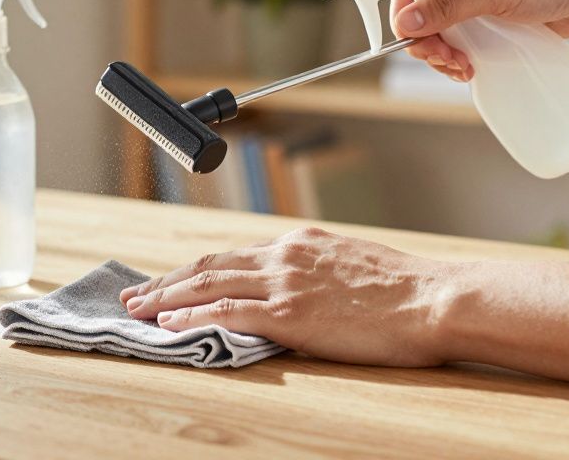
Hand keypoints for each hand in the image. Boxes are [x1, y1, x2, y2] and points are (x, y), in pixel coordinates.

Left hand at [119, 227, 455, 366]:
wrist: (434, 299)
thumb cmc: (406, 290)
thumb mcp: (351, 266)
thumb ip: (315, 272)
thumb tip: (294, 289)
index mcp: (298, 243)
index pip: (231, 255)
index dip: (193, 270)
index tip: (169, 281)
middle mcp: (284, 255)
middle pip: (208, 265)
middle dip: (166, 281)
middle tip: (134, 295)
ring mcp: (285, 283)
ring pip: (208, 285)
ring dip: (166, 298)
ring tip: (137, 310)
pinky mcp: (290, 314)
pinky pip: (227, 312)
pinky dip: (192, 317)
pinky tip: (169, 325)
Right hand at [390, 0, 568, 80]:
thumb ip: (449, 6)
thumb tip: (406, 20)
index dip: (409, 18)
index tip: (421, 43)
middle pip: (421, 15)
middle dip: (429, 43)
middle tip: (449, 60)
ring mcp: (475, 0)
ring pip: (439, 33)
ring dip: (444, 56)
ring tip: (463, 67)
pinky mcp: (490, 21)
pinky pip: (461, 42)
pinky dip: (459, 59)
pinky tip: (470, 67)